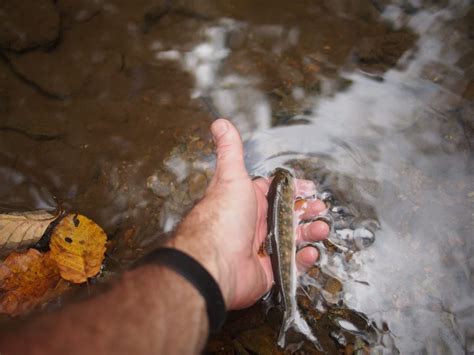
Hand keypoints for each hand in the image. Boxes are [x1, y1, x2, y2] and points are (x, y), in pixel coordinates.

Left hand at [171, 119, 328, 309]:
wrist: (213, 263)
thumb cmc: (222, 218)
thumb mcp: (230, 177)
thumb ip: (230, 150)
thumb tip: (220, 124)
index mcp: (249, 202)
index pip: (277, 193)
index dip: (295, 190)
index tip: (310, 188)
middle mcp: (255, 224)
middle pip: (288, 215)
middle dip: (307, 211)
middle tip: (319, 209)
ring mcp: (262, 248)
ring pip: (293, 239)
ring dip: (310, 233)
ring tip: (321, 228)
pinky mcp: (268, 271)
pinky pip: (291, 265)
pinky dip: (304, 259)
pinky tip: (310, 252)